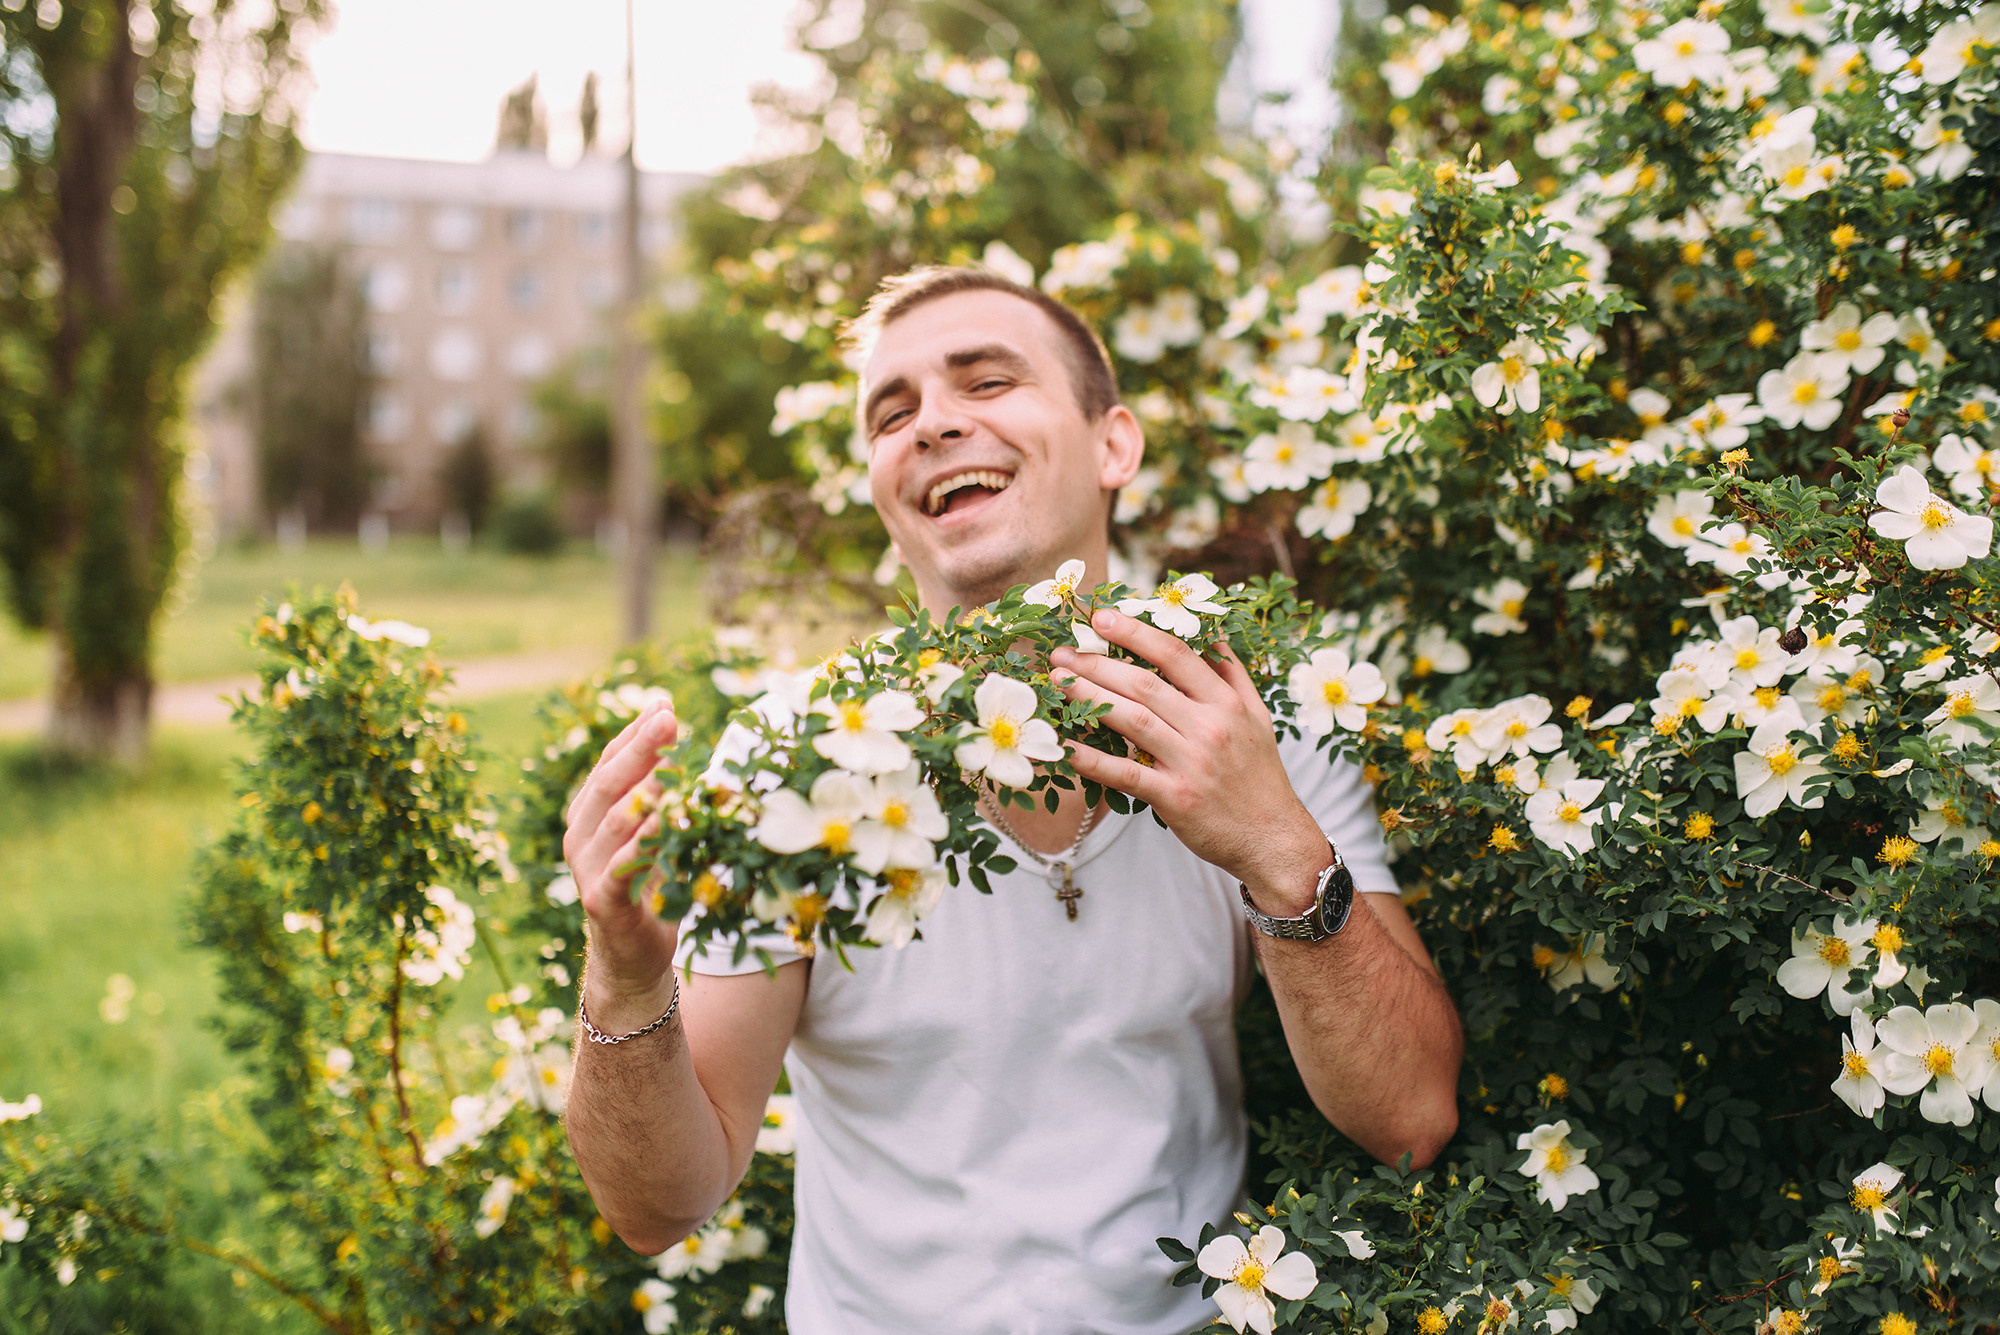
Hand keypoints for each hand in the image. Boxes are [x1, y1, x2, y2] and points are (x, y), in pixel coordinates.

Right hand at [563, 702, 680, 1019]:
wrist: (635, 958)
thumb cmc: (651, 889)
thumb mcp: (658, 836)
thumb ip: (664, 798)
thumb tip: (692, 749)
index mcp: (590, 815)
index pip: (610, 763)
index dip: (635, 733)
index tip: (663, 703)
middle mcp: (580, 836)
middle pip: (609, 782)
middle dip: (639, 747)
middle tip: (667, 717)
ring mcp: (587, 868)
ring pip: (615, 819)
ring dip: (645, 787)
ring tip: (672, 759)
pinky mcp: (602, 900)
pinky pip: (623, 864)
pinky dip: (643, 840)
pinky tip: (665, 819)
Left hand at [1050, 608, 1331, 913]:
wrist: (1274, 839)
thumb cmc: (1260, 777)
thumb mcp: (1258, 718)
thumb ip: (1233, 675)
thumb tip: (1209, 635)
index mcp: (1226, 703)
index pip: (1175, 655)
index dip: (1135, 632)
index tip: (1102, 617)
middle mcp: (1209, 727)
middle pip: (1145, 684)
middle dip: (1098, 663)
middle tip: (1062, 652)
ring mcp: (1191, 763)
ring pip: (1132, 719)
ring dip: (1090, 697)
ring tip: (1059, 681)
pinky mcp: (1175, 798)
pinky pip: (1126, 773)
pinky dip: (1093, 760)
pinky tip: (1065, 747)